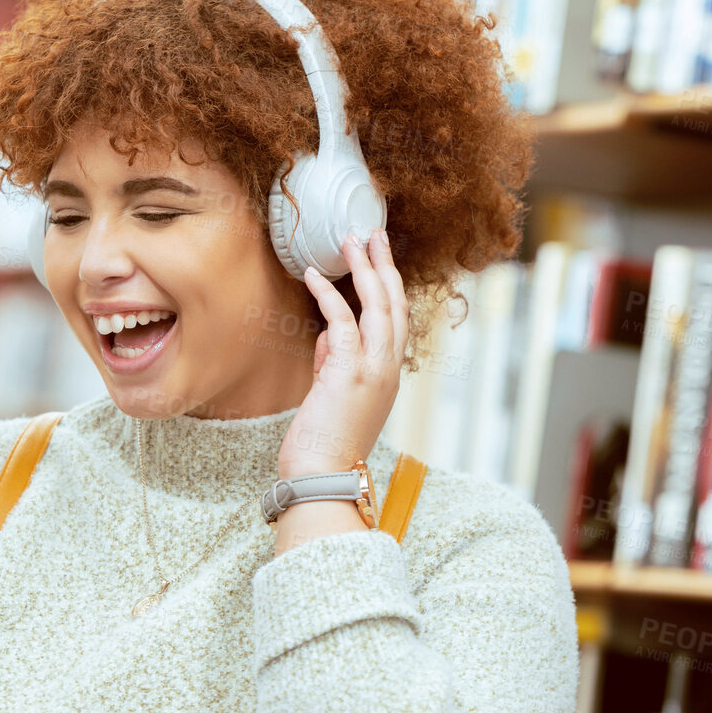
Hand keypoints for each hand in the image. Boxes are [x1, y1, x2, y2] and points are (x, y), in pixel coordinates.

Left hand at [278, 226, 406, 478]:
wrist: (323, 477)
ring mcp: (373, 369)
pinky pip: (341, 320)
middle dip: (385, 265)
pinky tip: (315, 275)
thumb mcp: (332, 397)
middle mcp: (389, 369)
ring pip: (378, 305)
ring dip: (365, 268)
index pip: (397, 321)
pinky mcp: (350, 371)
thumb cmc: (324, 445)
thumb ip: (333, 364)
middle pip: (395, 304)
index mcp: (389, 376)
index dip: (390, 287)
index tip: (380, 260)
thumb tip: (326, 336)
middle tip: (374, 235)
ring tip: (352, 240)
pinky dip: (328, 294)